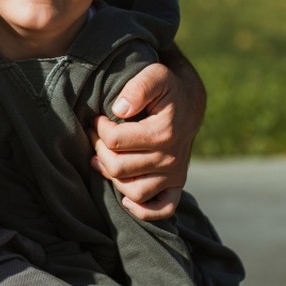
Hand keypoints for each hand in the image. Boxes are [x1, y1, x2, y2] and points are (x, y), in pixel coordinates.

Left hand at [91, 55, 204, 220]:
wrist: (188, 104)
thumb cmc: (166, 89)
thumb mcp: (154, 75)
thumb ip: (138, 87)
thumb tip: (119, 110)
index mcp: (164, 132)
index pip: (114, 140)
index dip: (98, 128)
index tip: (98, 118)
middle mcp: (171, 159)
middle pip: (118, 167)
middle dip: (99, 149)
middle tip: (96, 136)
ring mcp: (174, 175)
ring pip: (133, 191)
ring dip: (112, 176)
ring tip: (104, 157)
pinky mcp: (176, 186)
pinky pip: (161, 209)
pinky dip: (142, 210)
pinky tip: (125, 197)